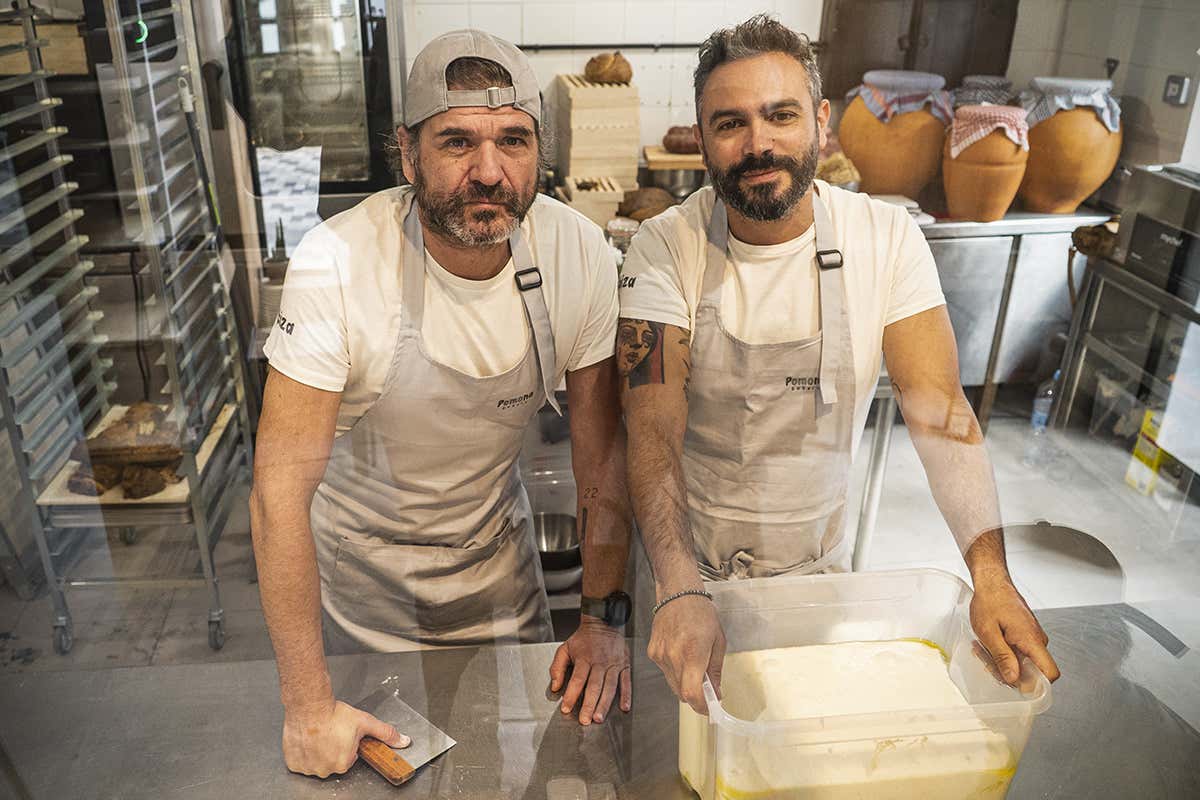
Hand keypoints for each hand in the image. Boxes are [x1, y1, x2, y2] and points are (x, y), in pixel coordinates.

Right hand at [282, 697, 409, 777]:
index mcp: (344, 763)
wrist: (310, 705)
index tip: (342, 734)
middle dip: (333, 749)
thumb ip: (386, 733)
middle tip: (331, 733)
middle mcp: (325, 769)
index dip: (347, 744)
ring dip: (317, 752)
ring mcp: (308, 768)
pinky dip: (303, 753)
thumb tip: (404, 741)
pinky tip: (308, 739)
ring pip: (316, 763)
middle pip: (332, 762)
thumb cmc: (334, 714)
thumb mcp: (365, 722)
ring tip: (319, 734)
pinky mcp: (293, 763)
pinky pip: (300, 762)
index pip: (349, 757)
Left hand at [548, 616, 631, 724]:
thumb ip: (557, 667)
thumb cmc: (583, 639)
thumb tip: (555, 686)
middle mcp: (600, 662)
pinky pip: (626, 682)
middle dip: (589, 704)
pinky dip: (627, 695)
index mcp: (584, 658)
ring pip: (610, 687)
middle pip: (594, 686)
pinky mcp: (624, 665)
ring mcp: (614, 664)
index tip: (566, 709)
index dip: (571, 695)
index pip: (577, 680)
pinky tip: (624, 707)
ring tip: (599, 718)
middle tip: (585, 720)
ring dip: (605, 703)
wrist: (603, 622)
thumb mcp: (565, 648)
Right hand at [647, 594, 724, 714]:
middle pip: (682, 693)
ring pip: (673, 684)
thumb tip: (715, 692)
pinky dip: (676, 672)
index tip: (710, 709)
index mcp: (693, 652)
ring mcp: (660, 655)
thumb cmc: (701, 613)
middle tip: (707, 689)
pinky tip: (682, 655)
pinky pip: (665, 672)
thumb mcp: (718, 641)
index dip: (701, 706)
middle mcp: (673, 656)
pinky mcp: (652, 653)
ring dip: (685, 684)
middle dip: (696, 696)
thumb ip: (715, 670)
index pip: (692, 693)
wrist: (678, 593)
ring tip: (695, 666)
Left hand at [970, 575, 1060, 684]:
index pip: (1050, 673)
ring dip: (1003, 661)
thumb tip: (1014, 680)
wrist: (992, 582)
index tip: (1014, 685)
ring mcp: (1033, 638)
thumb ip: (1002, 657)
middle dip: (1010, 673)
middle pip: (1033, 672)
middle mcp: (1038, 640)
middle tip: (987, 661)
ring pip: (1023, 662)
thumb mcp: (988, 632)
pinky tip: (989, 644)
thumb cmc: (990, 601)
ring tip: (983, 649)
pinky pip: (1020, 652)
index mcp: (1032, 640)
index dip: (1035, 685)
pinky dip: (1004, 652)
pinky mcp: (1026, 635)